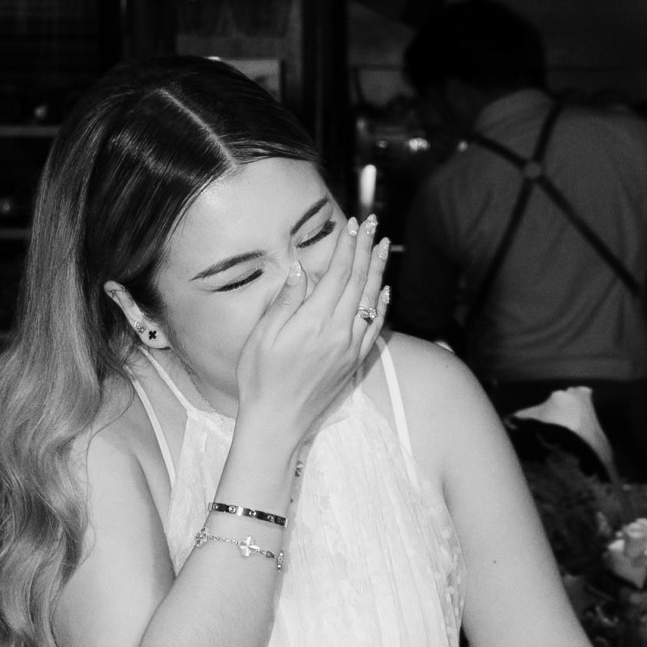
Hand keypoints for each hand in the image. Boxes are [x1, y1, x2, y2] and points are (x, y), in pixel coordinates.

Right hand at [235, 214, 388, 444]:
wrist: (278, 423)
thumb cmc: (261, 379)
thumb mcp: (264, 336)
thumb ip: (286, 300)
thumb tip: (301, 269)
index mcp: (314, 321)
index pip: (338, 273)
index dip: (347, 246)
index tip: (352, 224)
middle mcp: (339, 332)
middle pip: (359, 281)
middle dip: (367, 248)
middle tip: (373, 224)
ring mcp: (350, 347)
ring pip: (372, 300)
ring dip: (379, 270)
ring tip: (384, 246)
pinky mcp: (354, 361)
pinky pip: (375, 327)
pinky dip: (383, 305)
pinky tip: (385, 290)